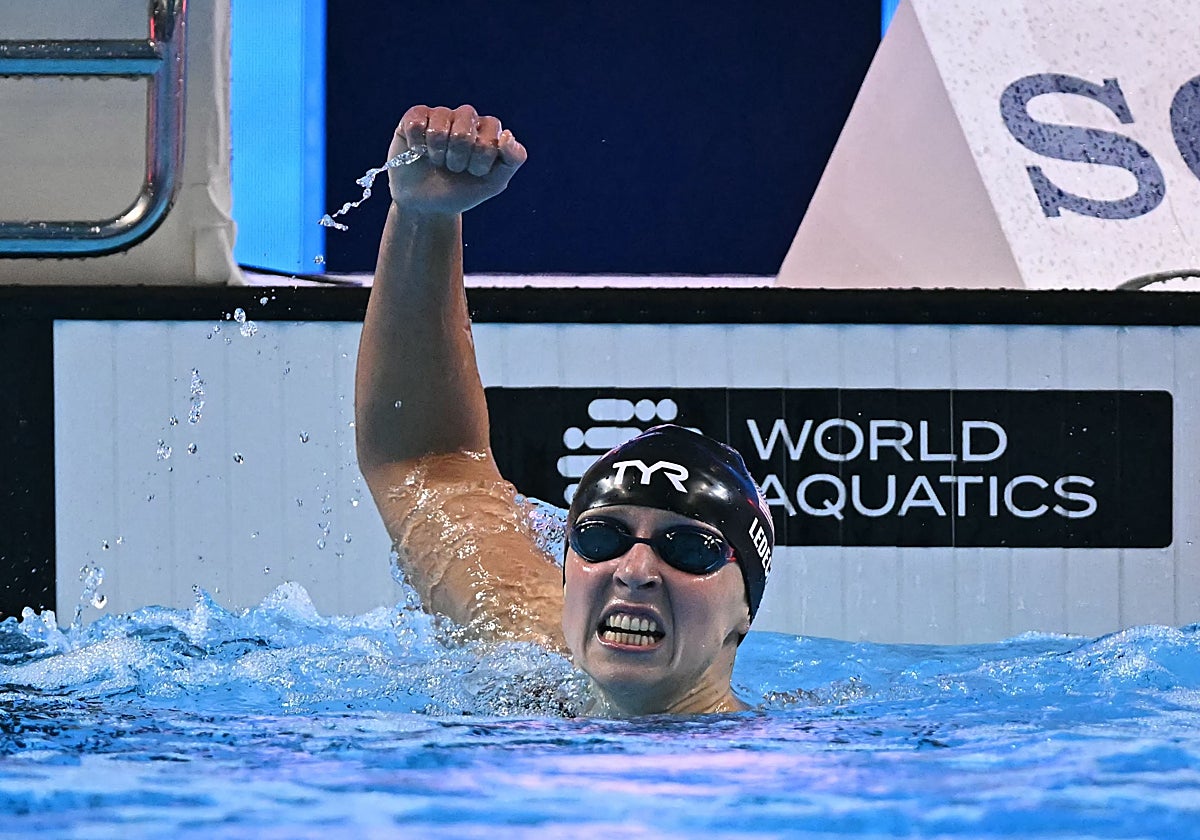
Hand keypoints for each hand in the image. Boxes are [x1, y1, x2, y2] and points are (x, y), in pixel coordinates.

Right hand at [388, 104, 526, 215]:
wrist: (427, 205)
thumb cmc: (461, 191)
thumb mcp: (494, 183)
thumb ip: (513, 159)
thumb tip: (507, 135)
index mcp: (488, 130)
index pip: (492, 133)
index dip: (481, 159)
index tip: (475, 172)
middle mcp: (466, 118)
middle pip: (464, 129)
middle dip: (458, 159)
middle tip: (454, 168)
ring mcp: (440, 115)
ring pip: (440, 128)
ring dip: (437, 154)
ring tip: (437, 161)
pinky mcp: (415, 117)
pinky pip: (416, 123)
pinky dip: (417, 145)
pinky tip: (419, 152)